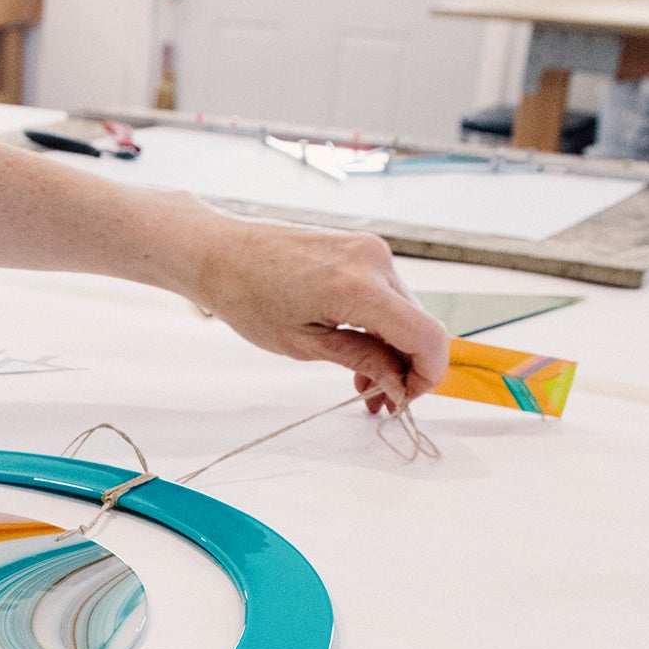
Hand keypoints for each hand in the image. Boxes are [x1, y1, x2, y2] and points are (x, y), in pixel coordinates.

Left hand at [184, 215, 448, 413]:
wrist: (220, 253)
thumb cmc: (248, 297)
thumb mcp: (303, 344)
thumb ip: (361, 360)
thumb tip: (398, 383)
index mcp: (360, 288)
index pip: (428, 336)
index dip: (428, 375)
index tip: (407, 399)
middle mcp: (375, 261)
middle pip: (419, 325)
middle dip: (405, 367)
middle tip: (378, 401)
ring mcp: (370, 249)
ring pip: (404, 311)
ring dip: (392, 348)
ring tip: (362, 384)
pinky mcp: (361, 247)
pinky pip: (386, 293)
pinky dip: (379, 324)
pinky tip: (358, 349)